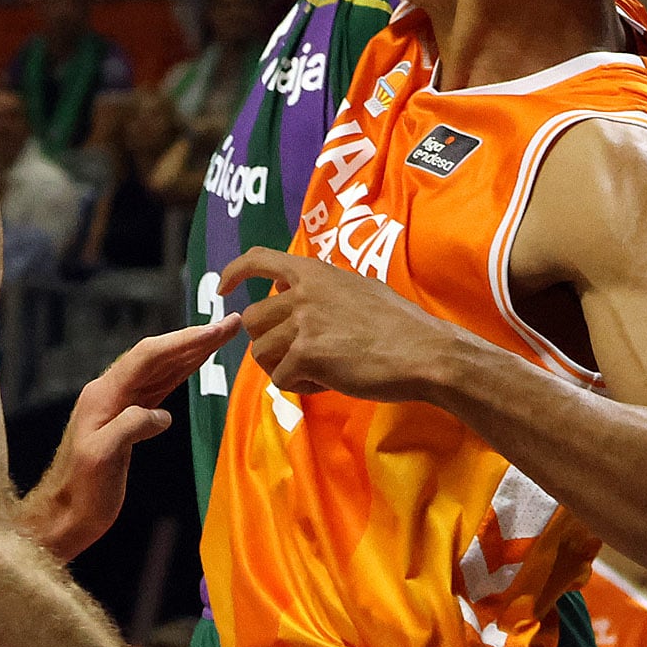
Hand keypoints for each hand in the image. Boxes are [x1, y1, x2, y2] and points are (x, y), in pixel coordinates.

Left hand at [19, 316, 237, 560]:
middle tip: (231, 323)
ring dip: (191, 351)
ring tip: (222, 336)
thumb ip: (130, 427)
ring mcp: (118, 404)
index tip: (215, 330)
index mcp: (104, 394)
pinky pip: (159, 387)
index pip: (148, 356)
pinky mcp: (127, 419)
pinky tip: (196, 365)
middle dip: (194, 338)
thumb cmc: (81, 492)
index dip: (183, 341)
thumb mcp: (102, 458)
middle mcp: (111, 391)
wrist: (63, 517)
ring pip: (160, 369)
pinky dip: (181, 372)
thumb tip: (163, 414)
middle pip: (157, 355)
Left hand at [223, 246, 472, 402]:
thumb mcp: (358, 289)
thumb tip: (291, 293)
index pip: (259, 258)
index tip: (222, 290)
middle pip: (252, 320)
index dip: (234, 272)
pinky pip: (281, 379)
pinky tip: (329, 383)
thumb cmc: (400, 325)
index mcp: (315, 271)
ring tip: (317, 372)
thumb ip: (323, 290)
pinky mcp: (307, 355)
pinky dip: (301, 387)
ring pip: (261, 353)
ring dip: (283, 368)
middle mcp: (303, 292)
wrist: (423, 352)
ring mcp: (303, 323)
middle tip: (296, 356)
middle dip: (268, 342)